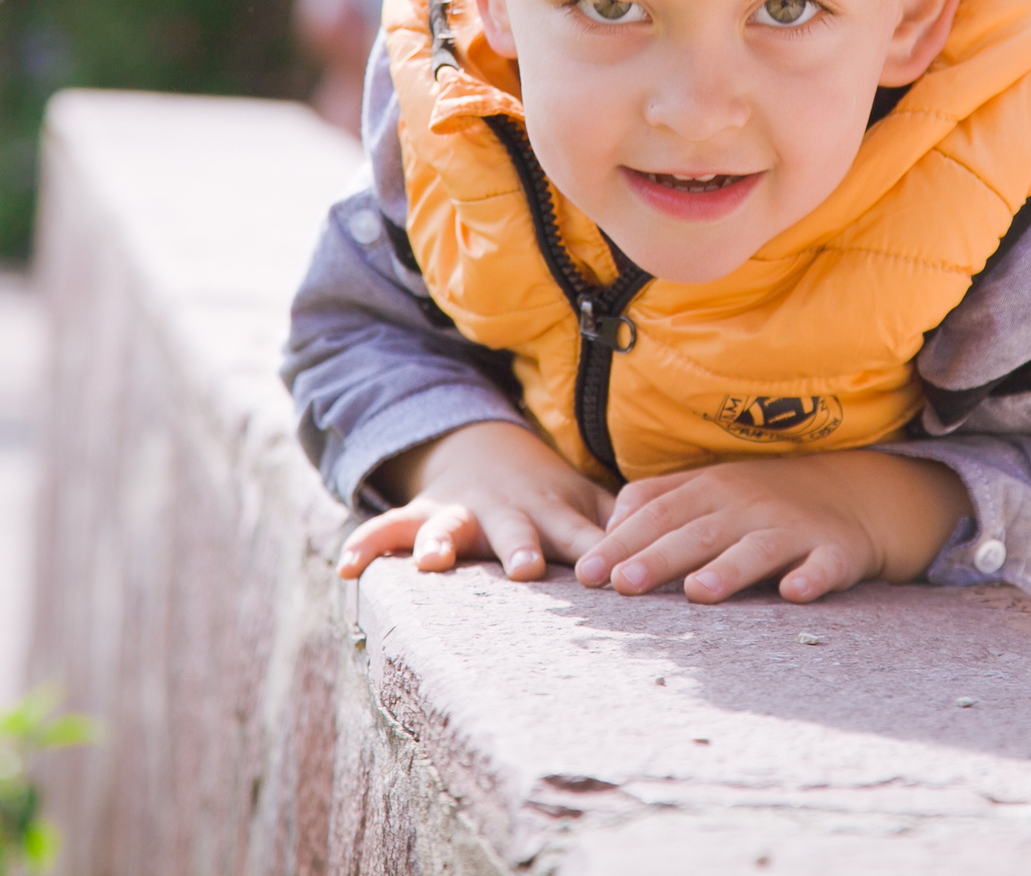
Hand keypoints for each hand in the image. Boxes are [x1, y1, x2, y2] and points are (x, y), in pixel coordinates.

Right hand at [337, 421, 613, 582]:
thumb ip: (626, 526)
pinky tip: (346, 567)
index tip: (613, 579)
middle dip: (520, 548)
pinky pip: (390, 530)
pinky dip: (368, 545)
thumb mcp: (590, 504)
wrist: (488, 451)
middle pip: (517, 533)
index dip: (598, 555)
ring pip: (451, 528)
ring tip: (434, 564)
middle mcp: (509, 514)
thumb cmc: (550, 495)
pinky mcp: (424, 516)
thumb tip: (683, 550)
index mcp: (556, 514)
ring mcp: (463, 512)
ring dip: (443, 544)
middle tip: (526, 569)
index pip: (584, 539)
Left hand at [575, 451, 969, 604]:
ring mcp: (793, 527)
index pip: (656, 514)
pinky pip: (824, 565)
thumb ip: (654, 501)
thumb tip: (603, 532)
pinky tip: (795, 592)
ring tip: (697, 592)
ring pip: (756, 549)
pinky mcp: (835, 551)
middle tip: (621, 584)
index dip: (620, 543)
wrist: (852, 492)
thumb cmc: (759, 501)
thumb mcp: (705, 489)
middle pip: (696, 532)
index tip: (585, 574)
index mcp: (710, 490)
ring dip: (728, 569)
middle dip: (657, 558)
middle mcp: (747, 505)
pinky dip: (812, 576)